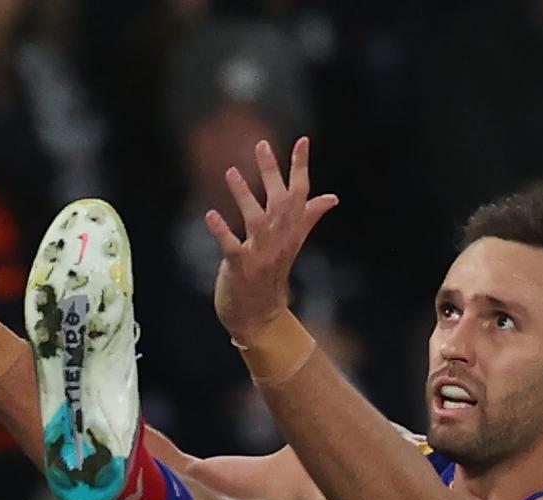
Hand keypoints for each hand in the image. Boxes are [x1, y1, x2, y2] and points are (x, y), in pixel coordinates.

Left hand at [204, 137, 337, 344]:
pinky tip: (210, 215)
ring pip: (255, 220)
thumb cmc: (272, 276)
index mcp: (292, 231)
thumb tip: (332, 198)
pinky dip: (222, 231)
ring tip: (230, 172)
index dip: (300, 167)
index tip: (302, 140)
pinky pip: (231, 247)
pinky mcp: (240, 268)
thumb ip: (309, 217)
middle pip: (279, 202)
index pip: (300, 194)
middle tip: (261, 145)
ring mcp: (260, 254)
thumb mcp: (292, 244)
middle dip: (271, 173)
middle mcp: (279, 240)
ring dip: (243, 196)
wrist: (260, 317)